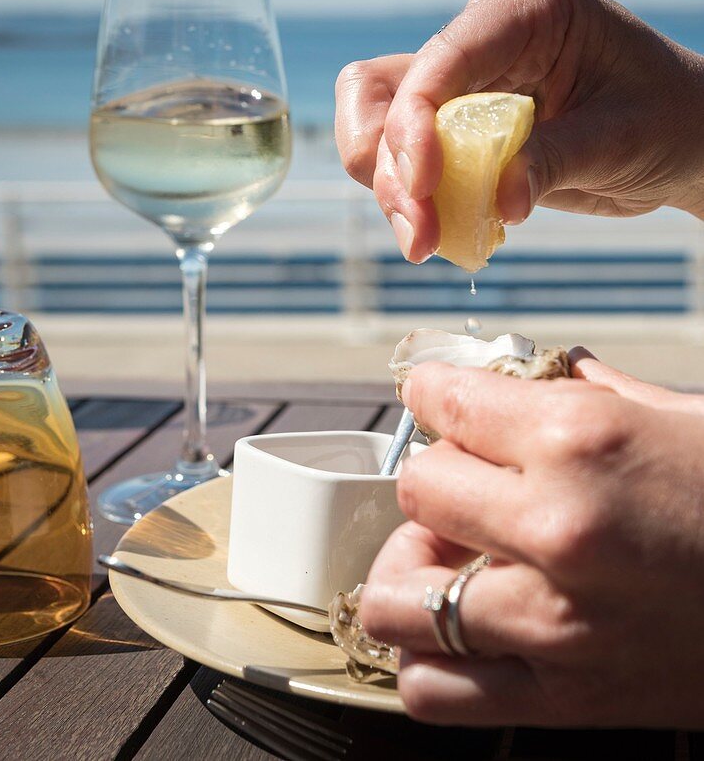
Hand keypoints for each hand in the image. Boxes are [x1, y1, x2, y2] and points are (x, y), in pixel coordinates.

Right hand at [334, 0, 703, 261]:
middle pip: (394, 89)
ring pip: (382, 122)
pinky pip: (405, 152)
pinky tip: (442, 229)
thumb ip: (555, 162)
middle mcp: (486, 28)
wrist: (683, 140)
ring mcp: (467, 72)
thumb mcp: (622, 139)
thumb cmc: (669, 120)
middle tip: (421, 234)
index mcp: (533, 3)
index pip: (447, 53)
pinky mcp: (457, 115)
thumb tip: (498, 201)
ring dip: (391, 185)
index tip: (423, 184)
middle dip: (394, 164)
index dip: (416, 119)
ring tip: (426, 240)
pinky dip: (411, 194)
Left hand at [359, 354, 703, 725]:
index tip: (440, 398)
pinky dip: (429, 658)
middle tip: (468, 480)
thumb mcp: (686, 418)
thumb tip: (538, 372)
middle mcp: (556, 528)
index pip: (443, 402)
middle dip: (436, 475)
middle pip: (415, 488)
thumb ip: (594, 391)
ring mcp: (554, 624)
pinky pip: (435, 690)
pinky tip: (466, 626)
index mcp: (582, 441)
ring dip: (414, 570)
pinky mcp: (567, 699)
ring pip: (396, 598)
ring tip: (454, 556)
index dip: (434, 392)